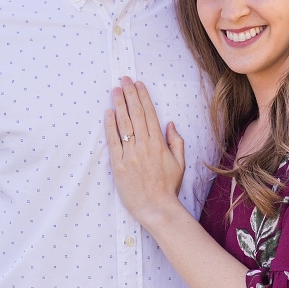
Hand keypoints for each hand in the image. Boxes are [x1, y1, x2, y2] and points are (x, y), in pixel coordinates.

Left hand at [105, 78, 184, 227]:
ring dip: (119, 105)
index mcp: (159, 144)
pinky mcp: (119, 165)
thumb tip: (170, 124)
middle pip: (136, 114)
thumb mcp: (180, 164)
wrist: (157, 208)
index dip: (143, 97)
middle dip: (130, 94)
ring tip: (115, 90)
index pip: (150, 115)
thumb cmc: (168, 188)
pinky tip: (109, 112)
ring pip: (125, 125)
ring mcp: (131, 155)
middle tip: (124, 79)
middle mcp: (145, 146)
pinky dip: (111, 126)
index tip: (138, 84)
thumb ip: (176, 142)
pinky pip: (114, 141)